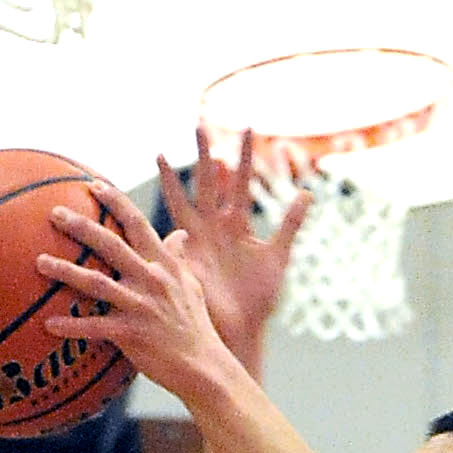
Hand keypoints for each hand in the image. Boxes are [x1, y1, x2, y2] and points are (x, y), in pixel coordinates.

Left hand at [38, 189, 234, 412]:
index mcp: (163, 264)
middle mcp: (151, 280)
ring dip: (65, 272)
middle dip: (81, 227)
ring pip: (97, 283)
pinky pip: (95, 328)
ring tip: (39, 262)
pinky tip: (48, 324)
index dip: (115, 201)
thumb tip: (180, 234)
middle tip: (54, 212)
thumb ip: (178, 258)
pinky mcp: (132, 335)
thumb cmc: (196, 326)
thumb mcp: (192, 285)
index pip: (138, 224)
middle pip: (111, 245)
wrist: (205, 367)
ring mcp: (141, 306)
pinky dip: (72, 326)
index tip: (93, 184)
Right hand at [160, 132, 307, 359]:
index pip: (238, 183)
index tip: (248, 127)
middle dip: (204, 153)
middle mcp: (213, 228)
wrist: (242, 330)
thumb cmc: (257, 299)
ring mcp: (198, 242)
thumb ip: (290, 223)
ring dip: (173, 177)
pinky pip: (170, 237)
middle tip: (200, 122)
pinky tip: (145, 223)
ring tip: (162, 152)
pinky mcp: (188, 260)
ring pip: (185, 201)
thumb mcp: (278, 256)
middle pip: (207, 182)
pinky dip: (159, 229)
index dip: (243, 157)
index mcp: (235, 225)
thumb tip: (307, 192)